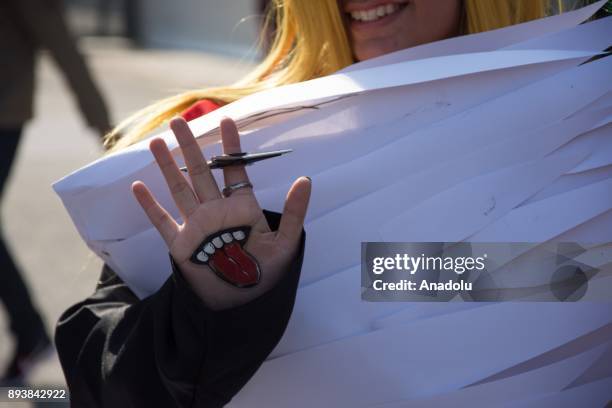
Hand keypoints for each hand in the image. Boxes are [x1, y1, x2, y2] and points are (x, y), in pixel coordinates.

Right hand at [131, 117, 310, 309]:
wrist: (243, 304)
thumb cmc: (266, 274)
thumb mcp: (285, 243)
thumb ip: (293, 212)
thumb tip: (306, 180)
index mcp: (241, 207)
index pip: (234, 170)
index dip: (231, 146)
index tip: (227, 121)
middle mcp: (216, 211)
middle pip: (201, 172)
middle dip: (191, 146)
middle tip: (179, 120)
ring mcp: (196, 226)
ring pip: (179, 189)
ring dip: (168, 166)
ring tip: (157, 142)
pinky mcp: (180, 244)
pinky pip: (162, 222)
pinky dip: (150, 206)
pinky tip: (138, 187)